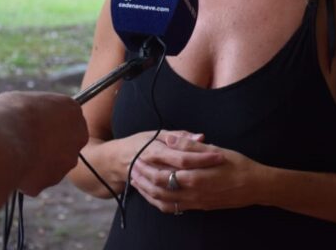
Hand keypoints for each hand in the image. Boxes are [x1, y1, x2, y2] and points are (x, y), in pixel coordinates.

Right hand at [0, 91, 87, 195]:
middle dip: (50, 145)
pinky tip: (14, 167)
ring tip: (16, 154)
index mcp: (72, 110)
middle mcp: (78, 136)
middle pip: (66, 142)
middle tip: (28, 142)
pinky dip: (28, 176)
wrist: (3, 145)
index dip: (50, 123)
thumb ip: (33, 108)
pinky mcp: (55, 179)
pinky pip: (41, 179)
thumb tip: (25, 113)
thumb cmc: (10, 116)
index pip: (67, 118)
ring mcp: (68, 160)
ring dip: (39, 161)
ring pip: (54, 163)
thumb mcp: (21, 100)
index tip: (36, 125)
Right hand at [105, 130, 224, 188]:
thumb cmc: (141, 142)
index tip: (220, 156)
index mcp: (155, 150)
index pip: (183, 157)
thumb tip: (201, 136)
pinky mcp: (148, 193)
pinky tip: (192, 196)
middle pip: (180, 175)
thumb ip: (181, 136)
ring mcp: (148, 183)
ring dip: (192, 189)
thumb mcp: (159, 133)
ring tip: (212, 186)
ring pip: (173, 190)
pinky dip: (179, 199)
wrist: (115, 159)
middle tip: (220, 171)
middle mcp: (152, 168)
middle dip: (201, 174)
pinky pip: (162, 202)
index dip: (202, 157)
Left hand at [130, 135, 262, 212]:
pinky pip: (174, 208)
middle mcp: (192, 192)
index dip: (147, 167)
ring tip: (138, 183)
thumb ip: (190, 146)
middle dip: (143, 180)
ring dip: (148, 192)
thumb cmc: (238, 165)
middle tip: (132, 170)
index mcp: (194, 176)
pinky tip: (155, 196)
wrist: (256, 186)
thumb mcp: (215, 150)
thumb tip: (170, 139)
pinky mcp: (199, 207)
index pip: (162, 174)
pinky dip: (160, 202)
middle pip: (158, 189)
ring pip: (163, 201)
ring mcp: (195, 202)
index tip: (137, 158)